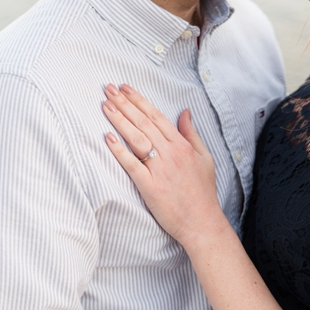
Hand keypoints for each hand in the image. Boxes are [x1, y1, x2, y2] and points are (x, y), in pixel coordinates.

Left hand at [102, 84, 228, 248]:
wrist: (201, 221)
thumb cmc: (202, 191)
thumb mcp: (205, 158)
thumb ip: (192, 134)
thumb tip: (184, 112)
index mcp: (183, 146)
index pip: (158, 117)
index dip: (140, 101)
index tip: (125, 88)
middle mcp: (171, 154)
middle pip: (144, 123)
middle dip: (125, 104)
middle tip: (108, 89)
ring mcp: (160, 170)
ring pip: (136, 139)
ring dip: (120, 120)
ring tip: (105, 105)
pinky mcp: (149, 186)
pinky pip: (131, 164)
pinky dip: (119, 150)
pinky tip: (108, 137)